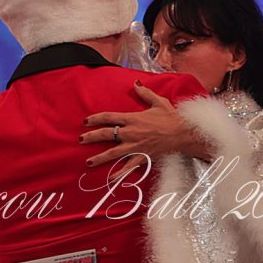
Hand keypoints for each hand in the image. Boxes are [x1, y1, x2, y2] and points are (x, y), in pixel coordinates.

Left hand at [79, 82, 199, 178]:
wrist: (182, 133)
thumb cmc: (170, 117)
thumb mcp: (158, 101)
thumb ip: (144, 93)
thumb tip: (136, 83)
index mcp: (132, 118)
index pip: (109, 117)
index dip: (95, 119)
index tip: (86, 121)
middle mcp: (131, 132)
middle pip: (106, 134)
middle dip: (91, 137)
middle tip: (80, 140)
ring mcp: (135, 146)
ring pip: (113, 153)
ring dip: (99, 158)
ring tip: (88, 162)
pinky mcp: (142, 157)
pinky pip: (128, 167)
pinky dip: (119, 174)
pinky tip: (110, 179)